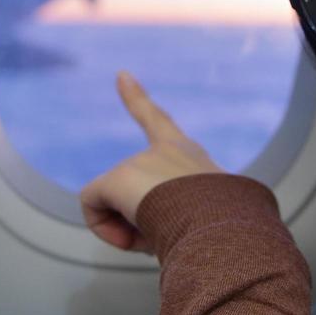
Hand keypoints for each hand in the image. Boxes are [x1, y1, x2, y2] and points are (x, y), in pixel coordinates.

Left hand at [79, 71, 223, 252]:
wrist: (222, 228)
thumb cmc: (221, 233)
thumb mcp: (203, 224)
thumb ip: (173, 219)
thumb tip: (145, 231)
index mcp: (190, 156)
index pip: (159, 122)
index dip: (137, 98)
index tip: (121, 75)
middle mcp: (166, 151)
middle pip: (134, 194)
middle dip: (141, 225)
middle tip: (171, 240)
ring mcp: (140, 162)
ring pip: (119, 209)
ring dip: (135, 233)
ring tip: (164, 239)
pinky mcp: (118, 178)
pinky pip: (93, 208)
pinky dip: (107, 230)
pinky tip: (133, 239)